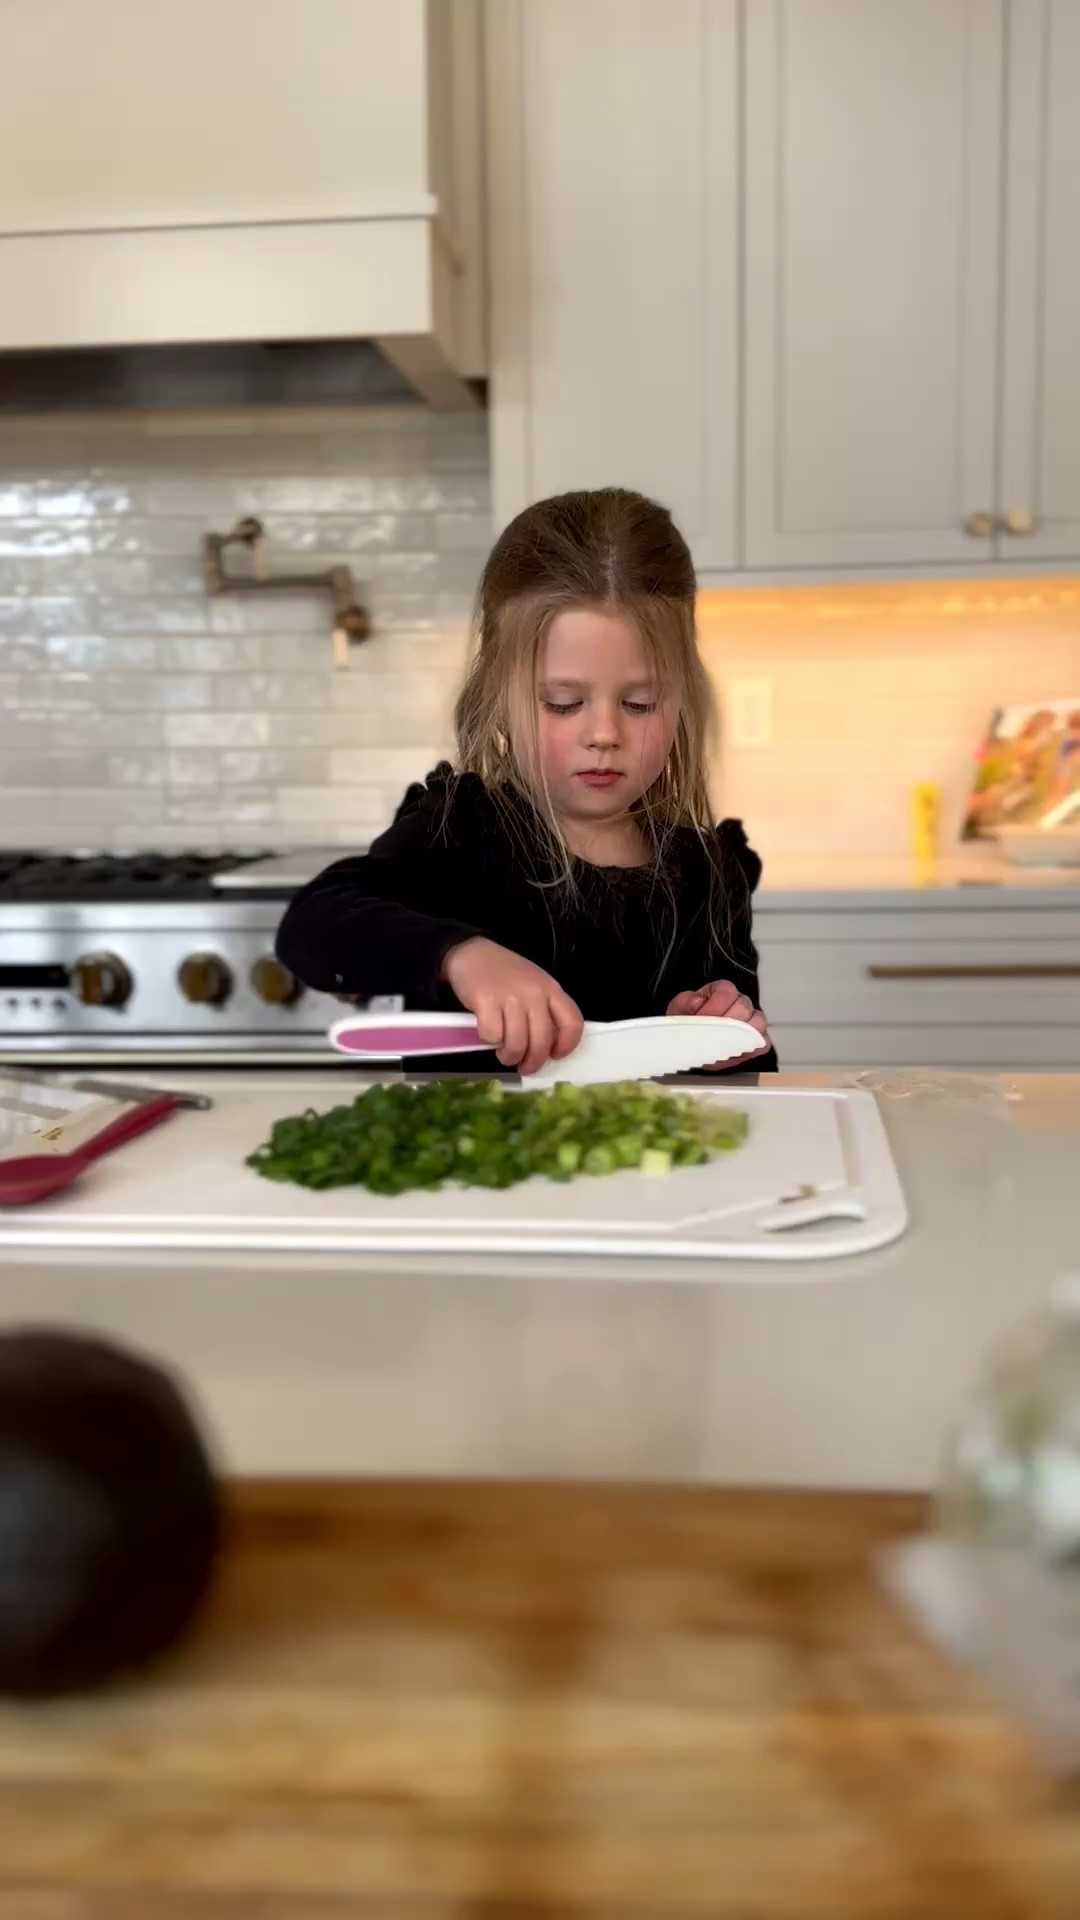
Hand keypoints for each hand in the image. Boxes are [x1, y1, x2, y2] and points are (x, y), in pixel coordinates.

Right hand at [442, 937, 583, 1075]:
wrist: (472, 953)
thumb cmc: (504, 973)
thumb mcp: (534, 984)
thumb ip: (545, 1009)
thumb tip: (546, 1047)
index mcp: (551, 988)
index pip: (572, 1022)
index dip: (566, 1045)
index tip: (554, 1054)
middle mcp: (534, 993)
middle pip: (542, 1042)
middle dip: (532, 1062)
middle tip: (524, 1066)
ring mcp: (510, 997)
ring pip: (516, 1044)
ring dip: (509, 1057)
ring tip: (504, 1054)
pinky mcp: (486, 1001)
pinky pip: (492, 1036)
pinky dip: (489, 1041)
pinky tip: (488, 1033)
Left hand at [666, 979, 770, 1069]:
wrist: (694, 1040)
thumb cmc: (690, 1023)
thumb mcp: (679, 1010)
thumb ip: (684, 1002)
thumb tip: (697, 1002)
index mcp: (722, 991)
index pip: (726, 992)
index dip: (713, 1006)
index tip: (702, 1018)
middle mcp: (741, 1003)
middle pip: (743, 1007)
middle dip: (724, 1022)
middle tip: (709, 1034)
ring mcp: (752, 1022)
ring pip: (757, 1023)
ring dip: (738, 1034)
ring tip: (720, 1043)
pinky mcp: (757, 1041)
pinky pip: (763, 1043)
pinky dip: (750, 1047)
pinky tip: (733, 1051)